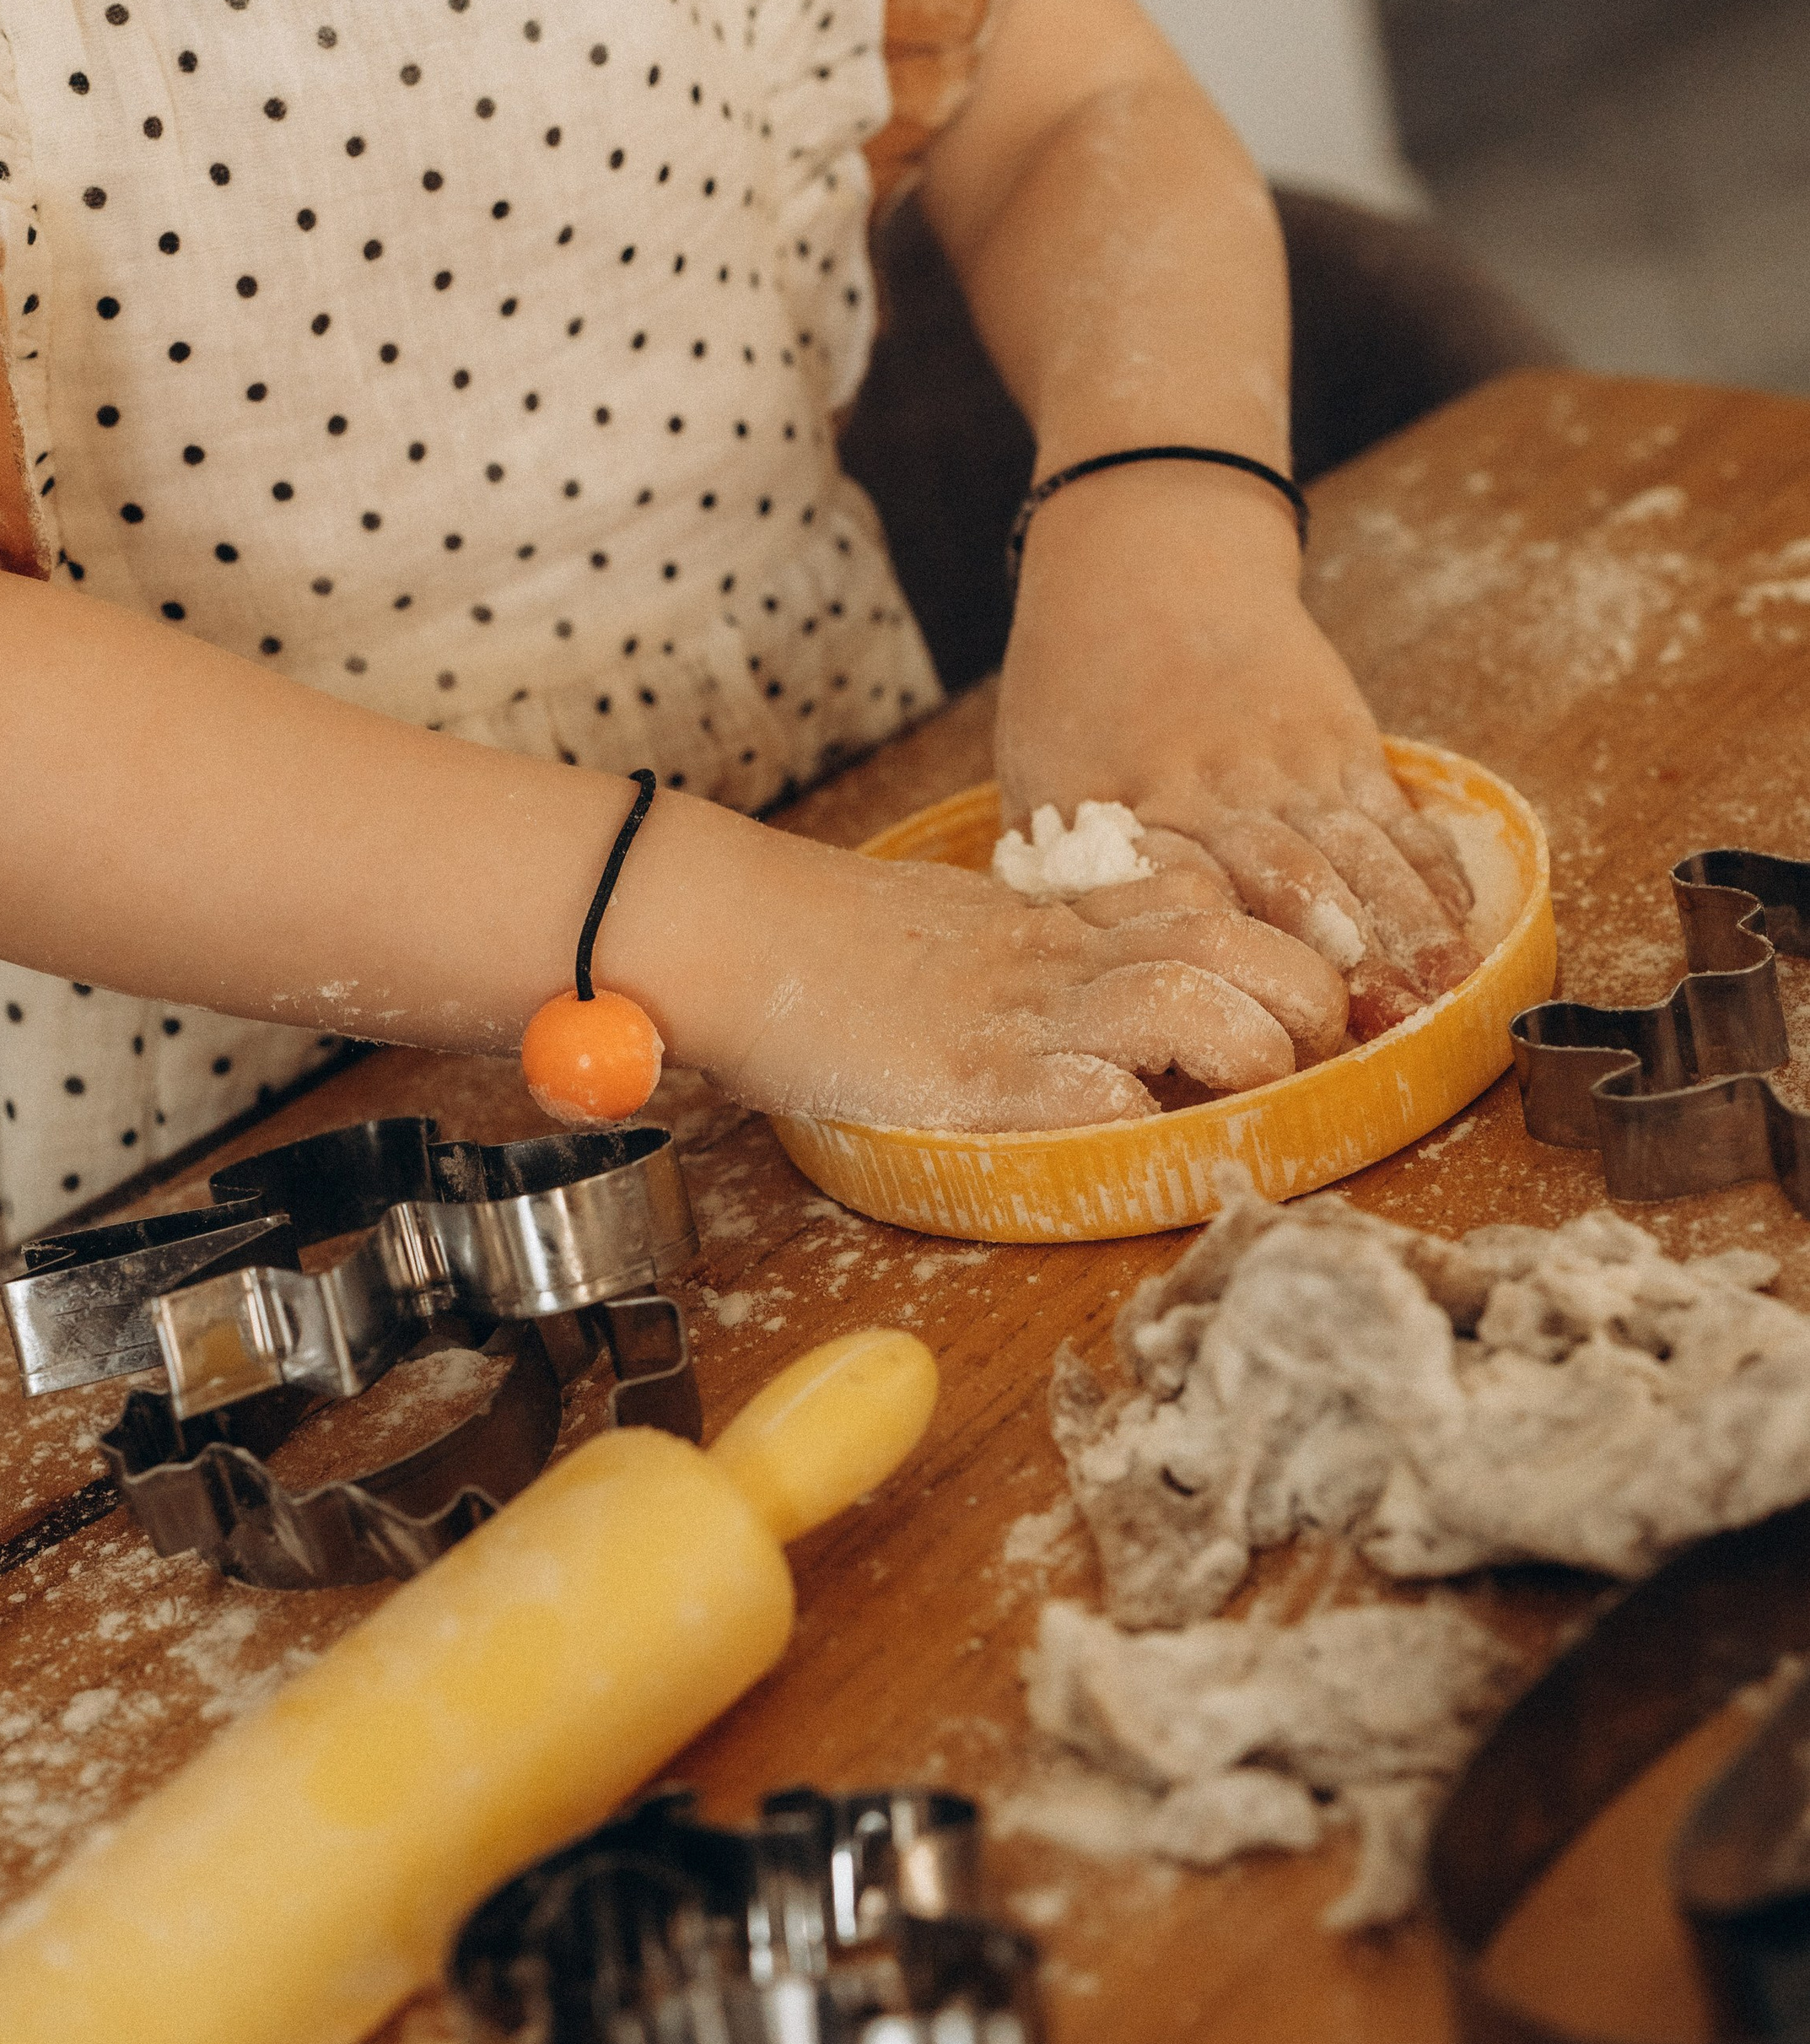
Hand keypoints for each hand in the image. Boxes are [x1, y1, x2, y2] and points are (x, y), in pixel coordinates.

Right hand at [660, 815, 1336, 1132]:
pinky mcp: (972, 1081)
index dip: (1286, 943)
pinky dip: (1142, 1127)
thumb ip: (1049, 946)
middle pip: (1237, 945)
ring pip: (1190, 1003)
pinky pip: (1092, 1099)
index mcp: (1062, 917)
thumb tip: (1125, 993)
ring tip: (1256, 1092)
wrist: (727, 926)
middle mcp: (1060, 958)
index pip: (1214, 901)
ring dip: (1249, 1050)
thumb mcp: (968, 924)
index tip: (1314, 995)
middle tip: (1316, 1053)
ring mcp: (1020, 1015)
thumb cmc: (833, 938)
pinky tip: (1150, 1142)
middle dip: (1305, 998)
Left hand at [996, 466, 1475, 1021]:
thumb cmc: (1076, 682)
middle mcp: (1223, 788)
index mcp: (1137, 806)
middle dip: (1335, 973)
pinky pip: (1401, 820)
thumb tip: (1062, 982)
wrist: (1150, 556)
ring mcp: (1296, 764)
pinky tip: (1456, 936)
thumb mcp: (1035, 777)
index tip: (1248, 1041)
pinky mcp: (1346, 742)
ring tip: (1437, 1008)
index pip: (1184, 909)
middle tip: (1366, 1045)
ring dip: (1406, 941)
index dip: (1222, 977)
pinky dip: (1433, 880)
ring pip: (1364, 862)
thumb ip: (1055, 879)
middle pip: (1293, 891)